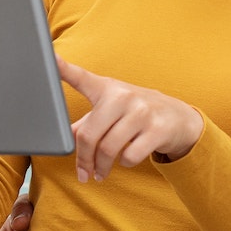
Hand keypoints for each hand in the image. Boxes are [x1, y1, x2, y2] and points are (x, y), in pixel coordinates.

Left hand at [56, 56, 202, 183]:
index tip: (51, 57)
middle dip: (83, 160)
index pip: (81, 78)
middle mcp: (123, 96)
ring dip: (101, 167)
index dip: (63, 68)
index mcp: (107, 89)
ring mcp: (142, 112)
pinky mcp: (157, 129)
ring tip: (100, 173)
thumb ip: (87, 123)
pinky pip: (129, 157)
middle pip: (89, 134)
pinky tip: (126, 159)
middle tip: (83, 173)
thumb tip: (65, 138)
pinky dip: (124, 164)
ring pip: (108, 149)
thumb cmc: (137, 113)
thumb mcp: (112, 111)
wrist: (180, 118)